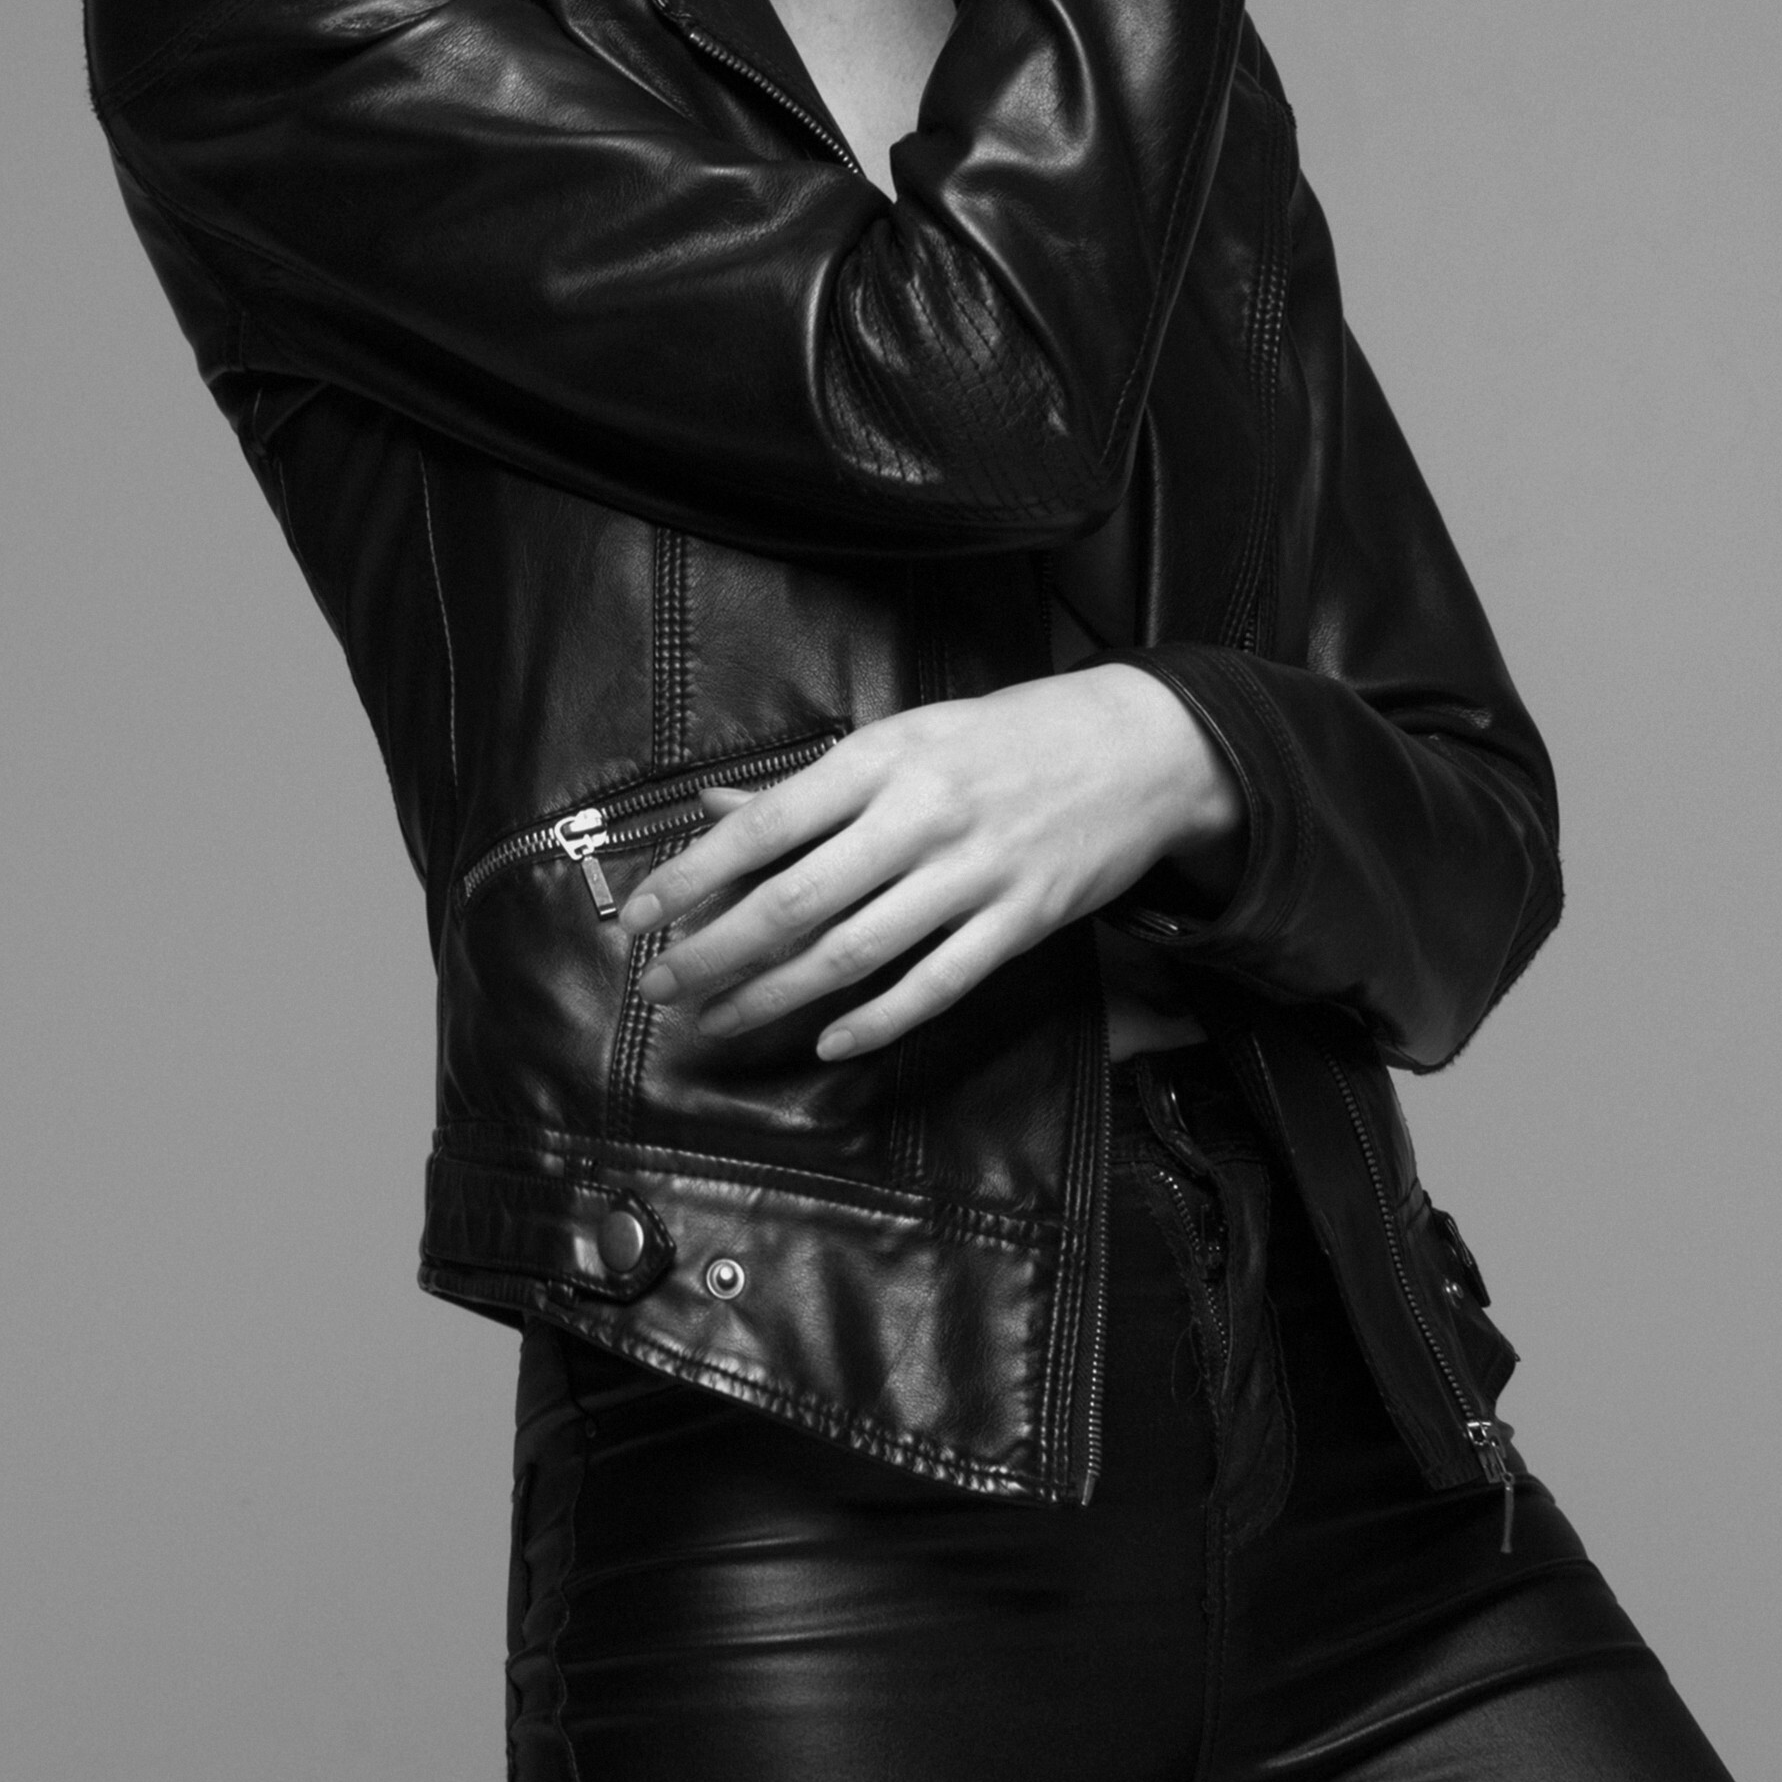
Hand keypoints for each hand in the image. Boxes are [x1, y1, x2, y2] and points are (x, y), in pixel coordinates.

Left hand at [618, 669, 1245, 1060]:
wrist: (1144, 746)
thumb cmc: (1005, 740)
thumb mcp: (904, 737)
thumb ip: (810, 787)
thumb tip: (714, 816)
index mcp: (881, 757)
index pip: (764, 826)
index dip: (691, 879)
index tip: (637, 919)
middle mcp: (921, 815)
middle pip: (795, 902)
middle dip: (715, 954)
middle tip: (661, 989)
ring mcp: (974, 873)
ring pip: (853, 954)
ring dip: (773, 996)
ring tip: (717, 1020)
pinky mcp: (1022, 922)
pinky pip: (936, 985)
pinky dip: (878, 1022)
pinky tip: (828, 1045)